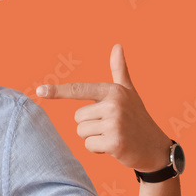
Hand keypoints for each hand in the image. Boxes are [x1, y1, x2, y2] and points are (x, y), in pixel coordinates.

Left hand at [36, 44, 171, 171]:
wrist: (155, 147)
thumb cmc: (137, 117)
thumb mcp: (128, 92)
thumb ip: (119, 70)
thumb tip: (117, 45)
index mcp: (113, 91)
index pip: (79, 90)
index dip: (58, 91)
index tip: (39, 91)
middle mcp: (114, 105)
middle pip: (78, 118)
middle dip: (90, 125)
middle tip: (111, 126)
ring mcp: (115, 124)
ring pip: (81, 132)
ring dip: (94, 137)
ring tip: (113, 135)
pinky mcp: (115, 143)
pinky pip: (88, 146)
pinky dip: (98, 150)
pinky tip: (115, 146)